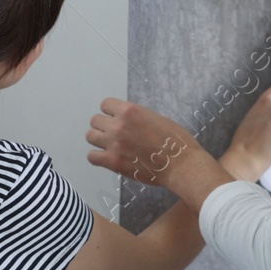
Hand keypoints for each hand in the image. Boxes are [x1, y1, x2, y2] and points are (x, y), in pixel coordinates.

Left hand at [85, 99, 202, 187]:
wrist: (180, 165)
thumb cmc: (176, 142)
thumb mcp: (158, 118)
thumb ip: (139, 118)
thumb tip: (132, 122)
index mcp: (130, 111)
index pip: (105, 104)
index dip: (110, 112)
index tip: (116, 118)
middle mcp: (118, 125)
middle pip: (95, 120)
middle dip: (103, 126)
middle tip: (114, 134)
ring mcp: (114, 144)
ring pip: (90, 136)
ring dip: (98, 140)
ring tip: (109, 145)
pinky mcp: (113, 162)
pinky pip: (91, 157)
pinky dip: (97, 157)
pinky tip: (107, 158)